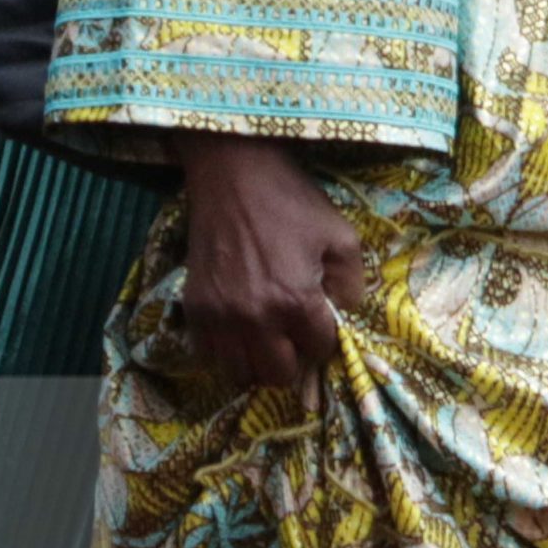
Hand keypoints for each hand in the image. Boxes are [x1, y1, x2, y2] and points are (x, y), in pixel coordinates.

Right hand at [175, 133, 365, 386]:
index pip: (319, 350)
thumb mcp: (340, 234)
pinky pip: (208, 356)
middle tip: (293, 333)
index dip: (324, 337)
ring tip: (265, 336)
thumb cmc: (291, 200)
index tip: (320, 321)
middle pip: (279, 374)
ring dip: (258, 361)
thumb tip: (347, 316)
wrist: (233, 173)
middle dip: (293, 358)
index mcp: (297, 300)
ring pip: (240, 373)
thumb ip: (352, 283)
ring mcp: (220, 317)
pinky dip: (225, 351)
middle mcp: (256, 318)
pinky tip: (238, 328)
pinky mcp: (194, 308)